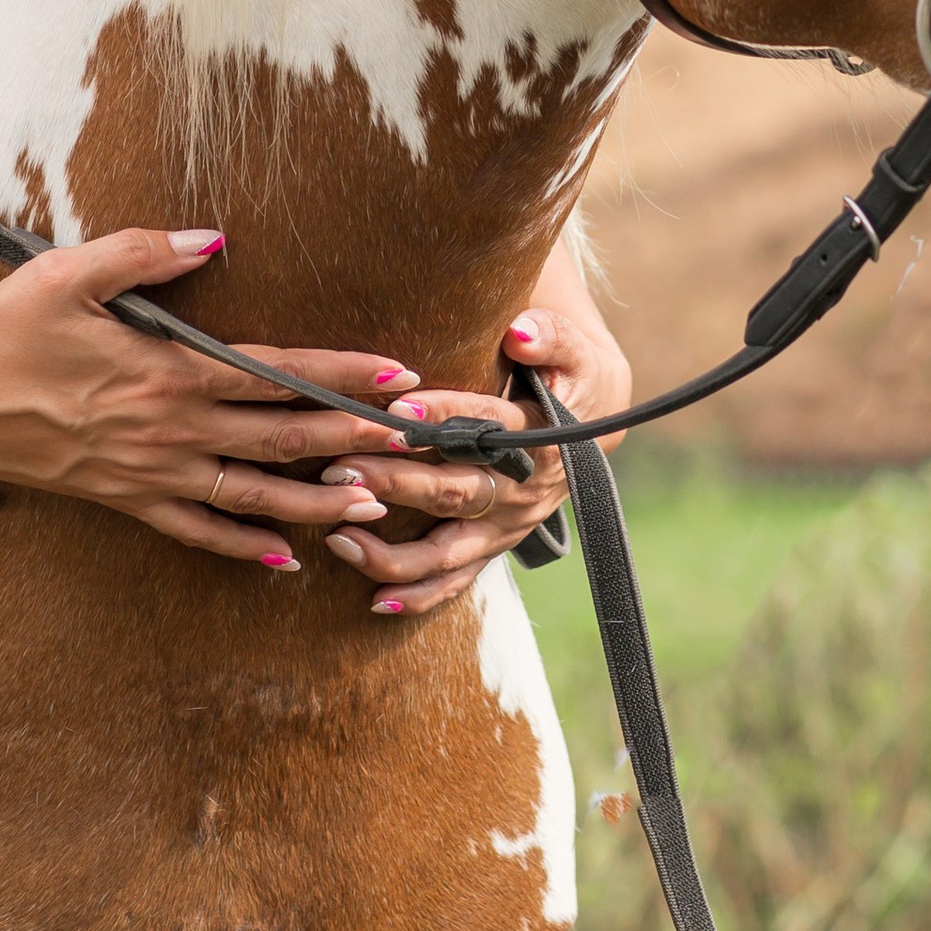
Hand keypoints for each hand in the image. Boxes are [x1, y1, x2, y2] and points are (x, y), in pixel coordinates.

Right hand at [0, 227, 420, 569]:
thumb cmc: (9, 327)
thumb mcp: (72, 271)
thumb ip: (147, 253)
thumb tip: (215, 238)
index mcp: (167, 371)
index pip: (274, 372)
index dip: (339, 375)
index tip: (396, 376)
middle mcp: (170, 428)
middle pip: (279, 436)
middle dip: (352, 440)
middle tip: (414, 447)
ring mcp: (149, 472)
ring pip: (250, 493)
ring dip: (315, 500)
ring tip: (374, 506)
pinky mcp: (123, 499)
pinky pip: (194, 530)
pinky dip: (242, 546)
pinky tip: (283, 559)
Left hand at [317, 251, 632, 618]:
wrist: (593, 423)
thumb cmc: (569, 375)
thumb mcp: (573, 350)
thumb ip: (550, 336)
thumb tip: (518, 332)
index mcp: (539, 438)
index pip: (486, 426)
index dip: (444, 414)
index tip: (397, 408)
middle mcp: (520, 489)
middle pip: (453, 490)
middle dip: (395, 483)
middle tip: (339, 467)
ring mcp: (505, 526)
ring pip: (447, 550)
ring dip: (392, 552)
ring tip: (338, 539)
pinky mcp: (493, 546)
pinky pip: (456, 581)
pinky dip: (419, 594)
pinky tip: (374, 598)